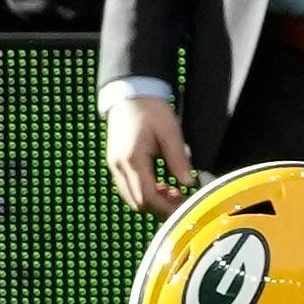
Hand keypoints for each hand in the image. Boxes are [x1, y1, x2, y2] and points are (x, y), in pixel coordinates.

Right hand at [105, 94, 194, 214]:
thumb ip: (179, 159)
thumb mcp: (170, 132)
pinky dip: (144, 192)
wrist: (131, 95)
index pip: (147, 195)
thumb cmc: (150, 109)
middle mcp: (119, 166)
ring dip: (152, 201)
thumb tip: (188, 182)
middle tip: (182, 203)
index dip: (166, 207)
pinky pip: (128, 187)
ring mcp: (114, 165)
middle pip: (137, 201)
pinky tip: (161, 186)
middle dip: (160, 208)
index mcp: (132, 158)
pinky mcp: (116, 163)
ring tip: (174, 194)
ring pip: (131, 197)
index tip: (184, 208)